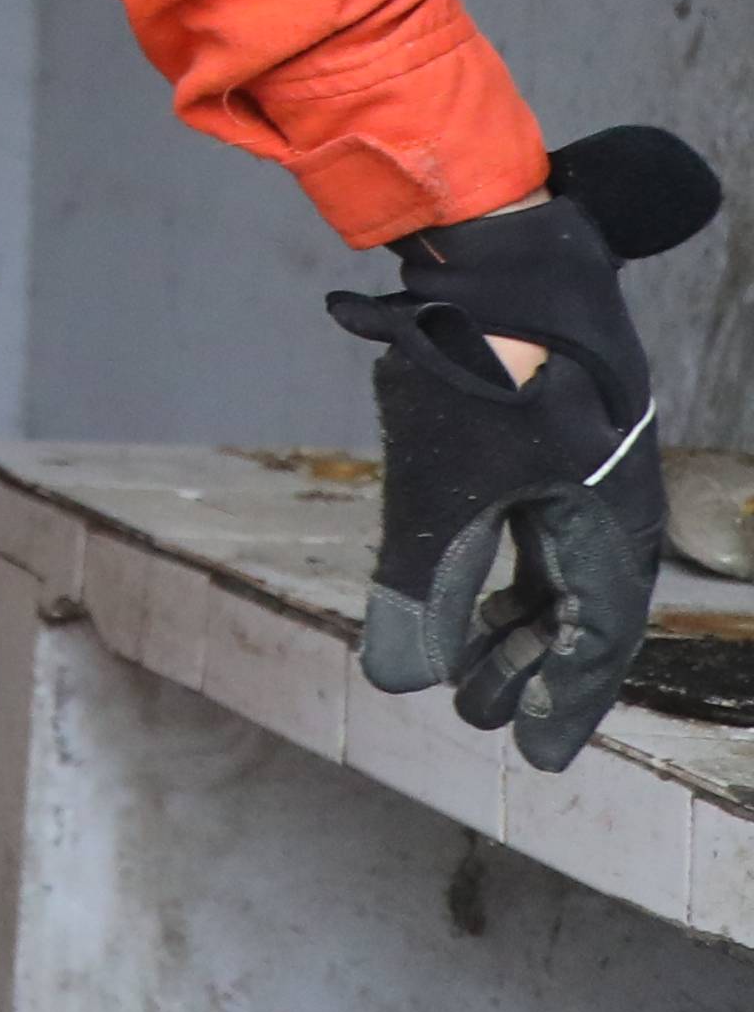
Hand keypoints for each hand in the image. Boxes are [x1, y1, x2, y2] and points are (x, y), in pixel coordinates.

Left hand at [326, 126, 719, 770]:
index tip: (533, 756)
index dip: (563, 701)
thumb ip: (421, 586)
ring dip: (509, 628)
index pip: (598, 637)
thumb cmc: (478, 369)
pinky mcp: (542, 439)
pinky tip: (458, 594)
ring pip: (553, 573)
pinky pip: (534, 528)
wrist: (494, 255)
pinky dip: (498, 570)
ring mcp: (581, 468)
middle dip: (533, 674)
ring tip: (460, 678)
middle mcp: (611, 500)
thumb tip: (400, 685)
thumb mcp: (441, 490)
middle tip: (484, 725)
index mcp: (611, 520)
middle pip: (580, 614)